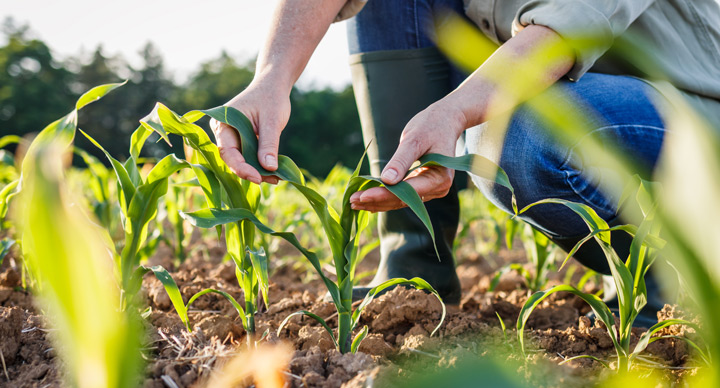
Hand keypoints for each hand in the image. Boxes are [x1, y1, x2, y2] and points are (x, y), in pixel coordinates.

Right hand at [210, 80, 290, 184]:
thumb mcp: (272, 121)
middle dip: (252, 171)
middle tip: (273, 179)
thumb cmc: (271, 98)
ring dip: (258, 170)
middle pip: (233, 159)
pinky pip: (248, 156)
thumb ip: (269, 144)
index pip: (227, 151)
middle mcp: (223, 132)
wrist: (273, 86)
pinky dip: (260, 165)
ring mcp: (232, 137)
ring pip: (242, 160)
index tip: (258, 178)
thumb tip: (269, 168)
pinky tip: (275, 172)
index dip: (241, 167)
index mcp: (223, 123)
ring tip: (277, 178)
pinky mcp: (242, 141)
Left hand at [349, 102, 466, 211]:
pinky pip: (401, 196)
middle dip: (376, 201)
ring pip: (400, 201)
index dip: (384, 195)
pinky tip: (366, 200)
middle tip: (351, 201)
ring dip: (377, 202)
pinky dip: (384, 197)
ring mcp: (431, 190)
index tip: (362, 196)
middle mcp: (438, 188)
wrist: (445, 121)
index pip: (407, 192)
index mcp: (440, 178)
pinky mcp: (422, 187)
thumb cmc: (431, 126)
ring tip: (353, 202)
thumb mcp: (415, 139)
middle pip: (403, 200)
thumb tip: (387, 180)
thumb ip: (401, 160)